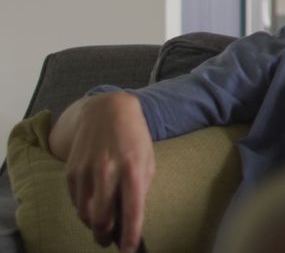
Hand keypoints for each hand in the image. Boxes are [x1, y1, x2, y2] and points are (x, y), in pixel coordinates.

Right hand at [63, 92, 154, 252]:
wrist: (108, 111)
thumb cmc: (133, 139)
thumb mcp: (147, 161)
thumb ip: (140, 189)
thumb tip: (130, 218)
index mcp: (133, 169)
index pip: (132, 211)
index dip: (130, 235)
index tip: (129, 249)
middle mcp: (108, 171)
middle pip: (102, 219)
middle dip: (106, 236)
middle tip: (109, 240)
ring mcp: (86, 171)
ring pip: (85, 214)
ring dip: (93, 225)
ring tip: (102, 225)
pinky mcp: (71, 171)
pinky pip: (76, 202)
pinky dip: (84, 209)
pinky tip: (92, 205)